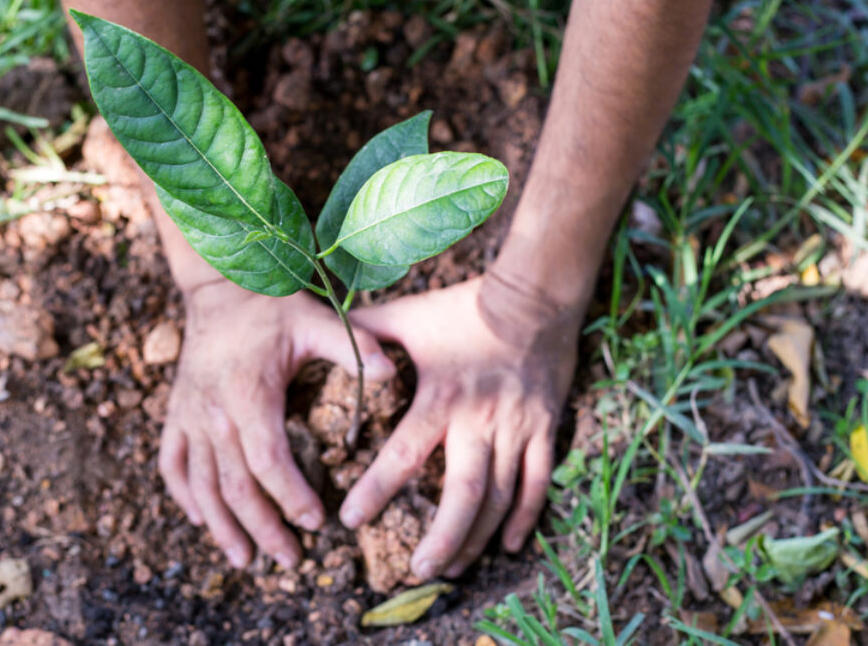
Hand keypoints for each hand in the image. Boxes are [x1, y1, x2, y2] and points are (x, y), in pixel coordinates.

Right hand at [159, 280, 394, 568]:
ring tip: (245, 561)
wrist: (220, 286)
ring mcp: (188, 415)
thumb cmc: (274, 307)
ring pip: (200, 485)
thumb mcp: (318, 321)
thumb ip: (355, 348)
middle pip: (234, 486)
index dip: (290, 496)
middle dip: (261, 529)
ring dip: (221, 527)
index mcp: (249, 394)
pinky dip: (185, 497)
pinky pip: (171, 465)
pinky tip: (202, 521)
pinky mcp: (176, 414)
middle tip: (290, 560)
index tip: (316, 523)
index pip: (267, 461)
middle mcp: (212, 411)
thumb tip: (393, 374)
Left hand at [339, 276, 578, 577]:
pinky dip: (525, 517)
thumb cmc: (463, 309)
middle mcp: (481, 420)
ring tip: (452, 569)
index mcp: (441, 397)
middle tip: (416, 570)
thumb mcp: (410, 316)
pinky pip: (538, 483)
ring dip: (476, 538)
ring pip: (501, 498)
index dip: (376, 490)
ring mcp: (518, 429)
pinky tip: (508, 545)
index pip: (404, 454)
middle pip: (465, 494)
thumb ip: (366, 332)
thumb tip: (321, 333)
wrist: (535, 297)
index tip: (349, 522)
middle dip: (442, 538)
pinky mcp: (545, 430)